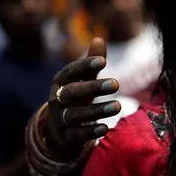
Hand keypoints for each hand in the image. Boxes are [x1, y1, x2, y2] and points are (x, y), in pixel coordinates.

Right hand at [46, 38, 120, 156]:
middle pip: (72, 92)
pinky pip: (76, 134)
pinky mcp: (66, 137)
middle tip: (116, 83)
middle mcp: (56, 99)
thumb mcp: (82, 80)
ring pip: (75, 114)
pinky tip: (106, 128)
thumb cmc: (76, 98)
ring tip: (118, 106)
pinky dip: (90, 131)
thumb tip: (99, 38)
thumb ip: (91, 64)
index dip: (85, 66)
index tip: (103, 61)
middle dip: (93, 88)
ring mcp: (59, 119)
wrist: (58, 131)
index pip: (71, 71)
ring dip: (96, 110)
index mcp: (61, 82)